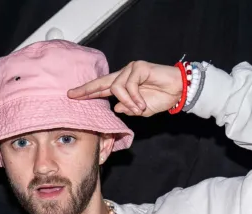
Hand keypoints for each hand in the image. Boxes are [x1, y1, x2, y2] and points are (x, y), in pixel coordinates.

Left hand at [67, 60, 183, 116]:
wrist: (178, 91)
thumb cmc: (161, 98)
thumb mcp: (140, 109)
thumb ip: (128, 109)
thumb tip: (116, 108)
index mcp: (123, 85)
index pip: (102, 88)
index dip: (87, 91)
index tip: (72, 95)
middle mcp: (124, 74)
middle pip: (102, 82)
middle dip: (87, 90)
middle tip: (73, 95)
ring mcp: (131, 69)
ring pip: (117, 88)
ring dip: (127, 102)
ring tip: (138, 108)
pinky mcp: (139, 67)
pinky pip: (129, 86)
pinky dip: (134, 97)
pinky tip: (142, 103)